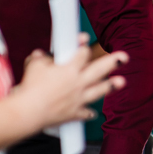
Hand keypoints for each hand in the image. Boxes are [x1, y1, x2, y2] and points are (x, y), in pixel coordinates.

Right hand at [12, 34, 128, 130]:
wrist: (29, 112)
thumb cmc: (31, 88)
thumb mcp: (34, 67)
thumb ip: (40, 59)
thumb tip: (40, 54)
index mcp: (69, 69)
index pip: (82, 54)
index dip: (83, 45)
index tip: (87, 40)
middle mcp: (78, 83)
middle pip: (99, 69)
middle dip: (113, 62)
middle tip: (124, 57)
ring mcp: (78, 98)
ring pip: (98, 91)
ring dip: (110, 86)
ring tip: (121, 81)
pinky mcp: (74, 113)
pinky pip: (85, 113)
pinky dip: (88, 113)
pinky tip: (92, 113)